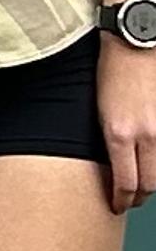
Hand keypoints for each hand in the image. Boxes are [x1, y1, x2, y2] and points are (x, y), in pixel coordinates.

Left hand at [99, 34, 155, 213]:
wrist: (135, 45)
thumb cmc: (111, 73)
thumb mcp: (99, 112)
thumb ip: (110, 141)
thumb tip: (113, 165)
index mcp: (118, 134)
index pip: (124, 183)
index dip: (121, 200)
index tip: (116, 205)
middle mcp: (145, 136)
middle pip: (148, 185)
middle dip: (138, 197)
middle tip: (129, 199)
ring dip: (152, 183)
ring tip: (142, 185)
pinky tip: (153, 164)